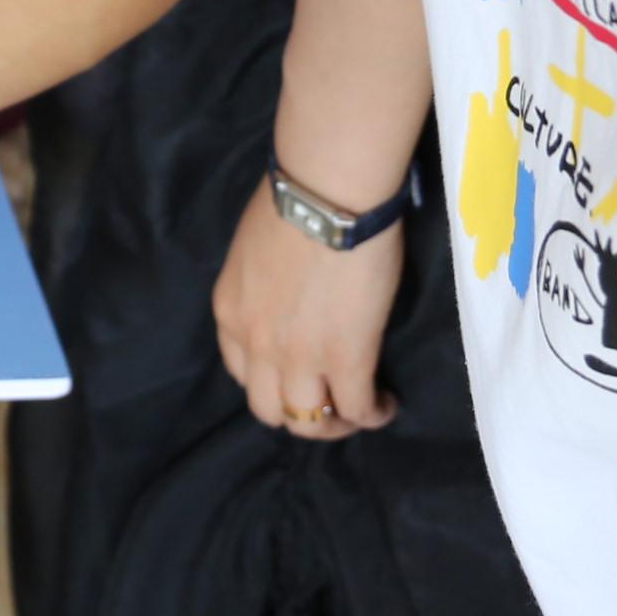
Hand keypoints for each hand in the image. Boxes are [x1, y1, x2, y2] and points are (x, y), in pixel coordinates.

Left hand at [212, 184, 405, 439]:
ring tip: (359, 408)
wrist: (325, 193)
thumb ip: (262, 284)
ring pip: (309, 421)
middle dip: (298, 411)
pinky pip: (357, 409)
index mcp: (230, 312)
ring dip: (335, 422)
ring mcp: (299, 356)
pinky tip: (386, 404)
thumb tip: (288, 289)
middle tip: (328, 399)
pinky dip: (373, 414)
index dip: (270, 380)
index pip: (239, 371)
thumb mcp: (253, 250)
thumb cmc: (293, 200)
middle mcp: (255, 343)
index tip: (295, 372)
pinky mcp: (347, 358)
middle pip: (269, 408)